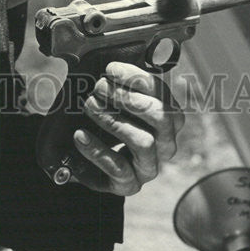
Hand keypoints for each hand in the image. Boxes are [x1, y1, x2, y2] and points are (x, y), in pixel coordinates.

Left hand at [72, 61, 184, 196]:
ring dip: (114, 120)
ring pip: (143, 142)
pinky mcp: (130, 184)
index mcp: (169, 115)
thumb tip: (109, 67)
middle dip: (128, 98)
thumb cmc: (111, 122)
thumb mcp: (117, 100)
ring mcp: (150, 165)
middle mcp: (166, 141)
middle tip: (99, 87)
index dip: (136, 78)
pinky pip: (118, 168)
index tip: (110, 70)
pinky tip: (80, 135)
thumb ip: (119, 83)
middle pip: (160, 116)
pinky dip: (97, 150)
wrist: (94, 161)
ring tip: (90, 106)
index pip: (161, 92)